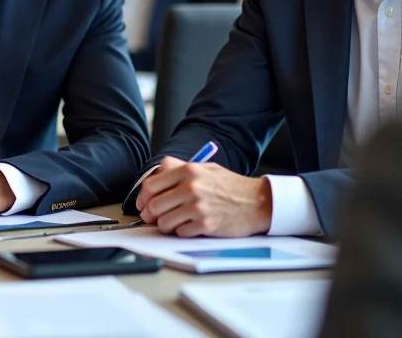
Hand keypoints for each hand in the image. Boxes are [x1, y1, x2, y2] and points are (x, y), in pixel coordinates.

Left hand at [136, 157, 271, 236]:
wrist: (258, 202)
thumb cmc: (230, 186)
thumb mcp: (205, 168)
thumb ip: (180, 168)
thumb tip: (156, 173)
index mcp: (189, 171)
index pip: (150, 185)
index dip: (143, 197)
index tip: (145, 204)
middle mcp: (191, 187)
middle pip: (153, 205)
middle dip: (151, 214)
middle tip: (156, 217)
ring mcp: (198, 207)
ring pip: (163, 222)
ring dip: (166, 225)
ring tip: (175, 222)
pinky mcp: (206, 225)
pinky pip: (180, 233)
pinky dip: (182, 232)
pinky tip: (191, 226)